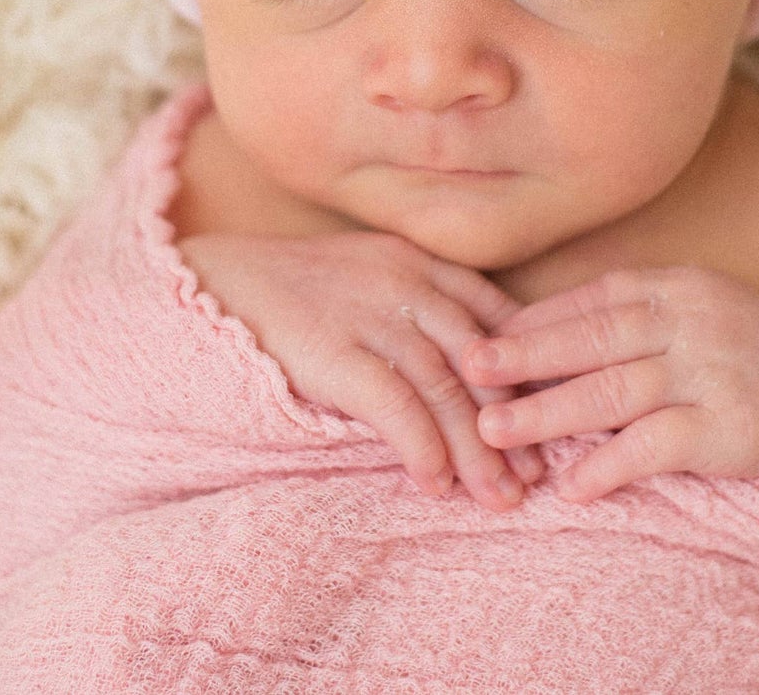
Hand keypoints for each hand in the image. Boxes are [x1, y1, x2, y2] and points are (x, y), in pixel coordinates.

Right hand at [176, 230, 545, 510]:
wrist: (211, 282)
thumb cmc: (295, 291)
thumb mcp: (367, 275)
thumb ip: (416, 304)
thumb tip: (469, 368)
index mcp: (417, 261)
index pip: (493, 313)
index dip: (525, 368)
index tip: (547, 415)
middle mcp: (403, 281)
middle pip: (478, 359)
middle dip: (509, 421)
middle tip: (533, 476)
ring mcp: (369, 313)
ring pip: (444, 386)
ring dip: (475, 448)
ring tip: (496, 497)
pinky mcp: (333, 350)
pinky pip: (393, 402)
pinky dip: (420, 445)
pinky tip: (434, 482)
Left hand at [460, 265, 758, 502]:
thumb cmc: (756, 346)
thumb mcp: (698, 308)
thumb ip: (635, 316)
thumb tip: (549, 336)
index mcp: (672, 286)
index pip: (587, 300)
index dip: (529, 322)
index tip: (476, 337)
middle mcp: (685, 320)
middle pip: (589, 338)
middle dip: (522, 356)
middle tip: (467, 371)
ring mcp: (707, 372)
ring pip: (612, 389)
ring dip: (548, 410)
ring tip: (496, 431)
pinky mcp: (728, 426)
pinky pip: (658, 444)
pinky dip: (612, 464)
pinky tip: (574, 485)